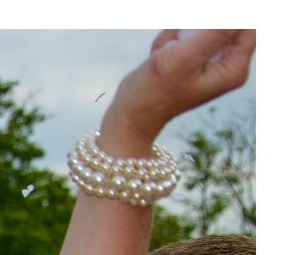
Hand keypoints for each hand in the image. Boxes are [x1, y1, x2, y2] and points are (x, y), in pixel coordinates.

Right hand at [103, 30, 254, 149]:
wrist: (129, 115)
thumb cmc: (154, 92)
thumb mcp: (187, 57)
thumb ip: (218, 31)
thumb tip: (243, 14)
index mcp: (234, 67)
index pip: (249, 26)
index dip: (226, 20)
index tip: (197, 31)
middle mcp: (227, 64)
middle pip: (224, 23)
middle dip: (195, 26)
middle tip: (176, 41)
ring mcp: (209, 61)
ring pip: (201, 26)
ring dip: (178, 32)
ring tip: (164, 51)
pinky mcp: (192, 59)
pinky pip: (186, 33)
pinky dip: (171, 38)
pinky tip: (160, 54)